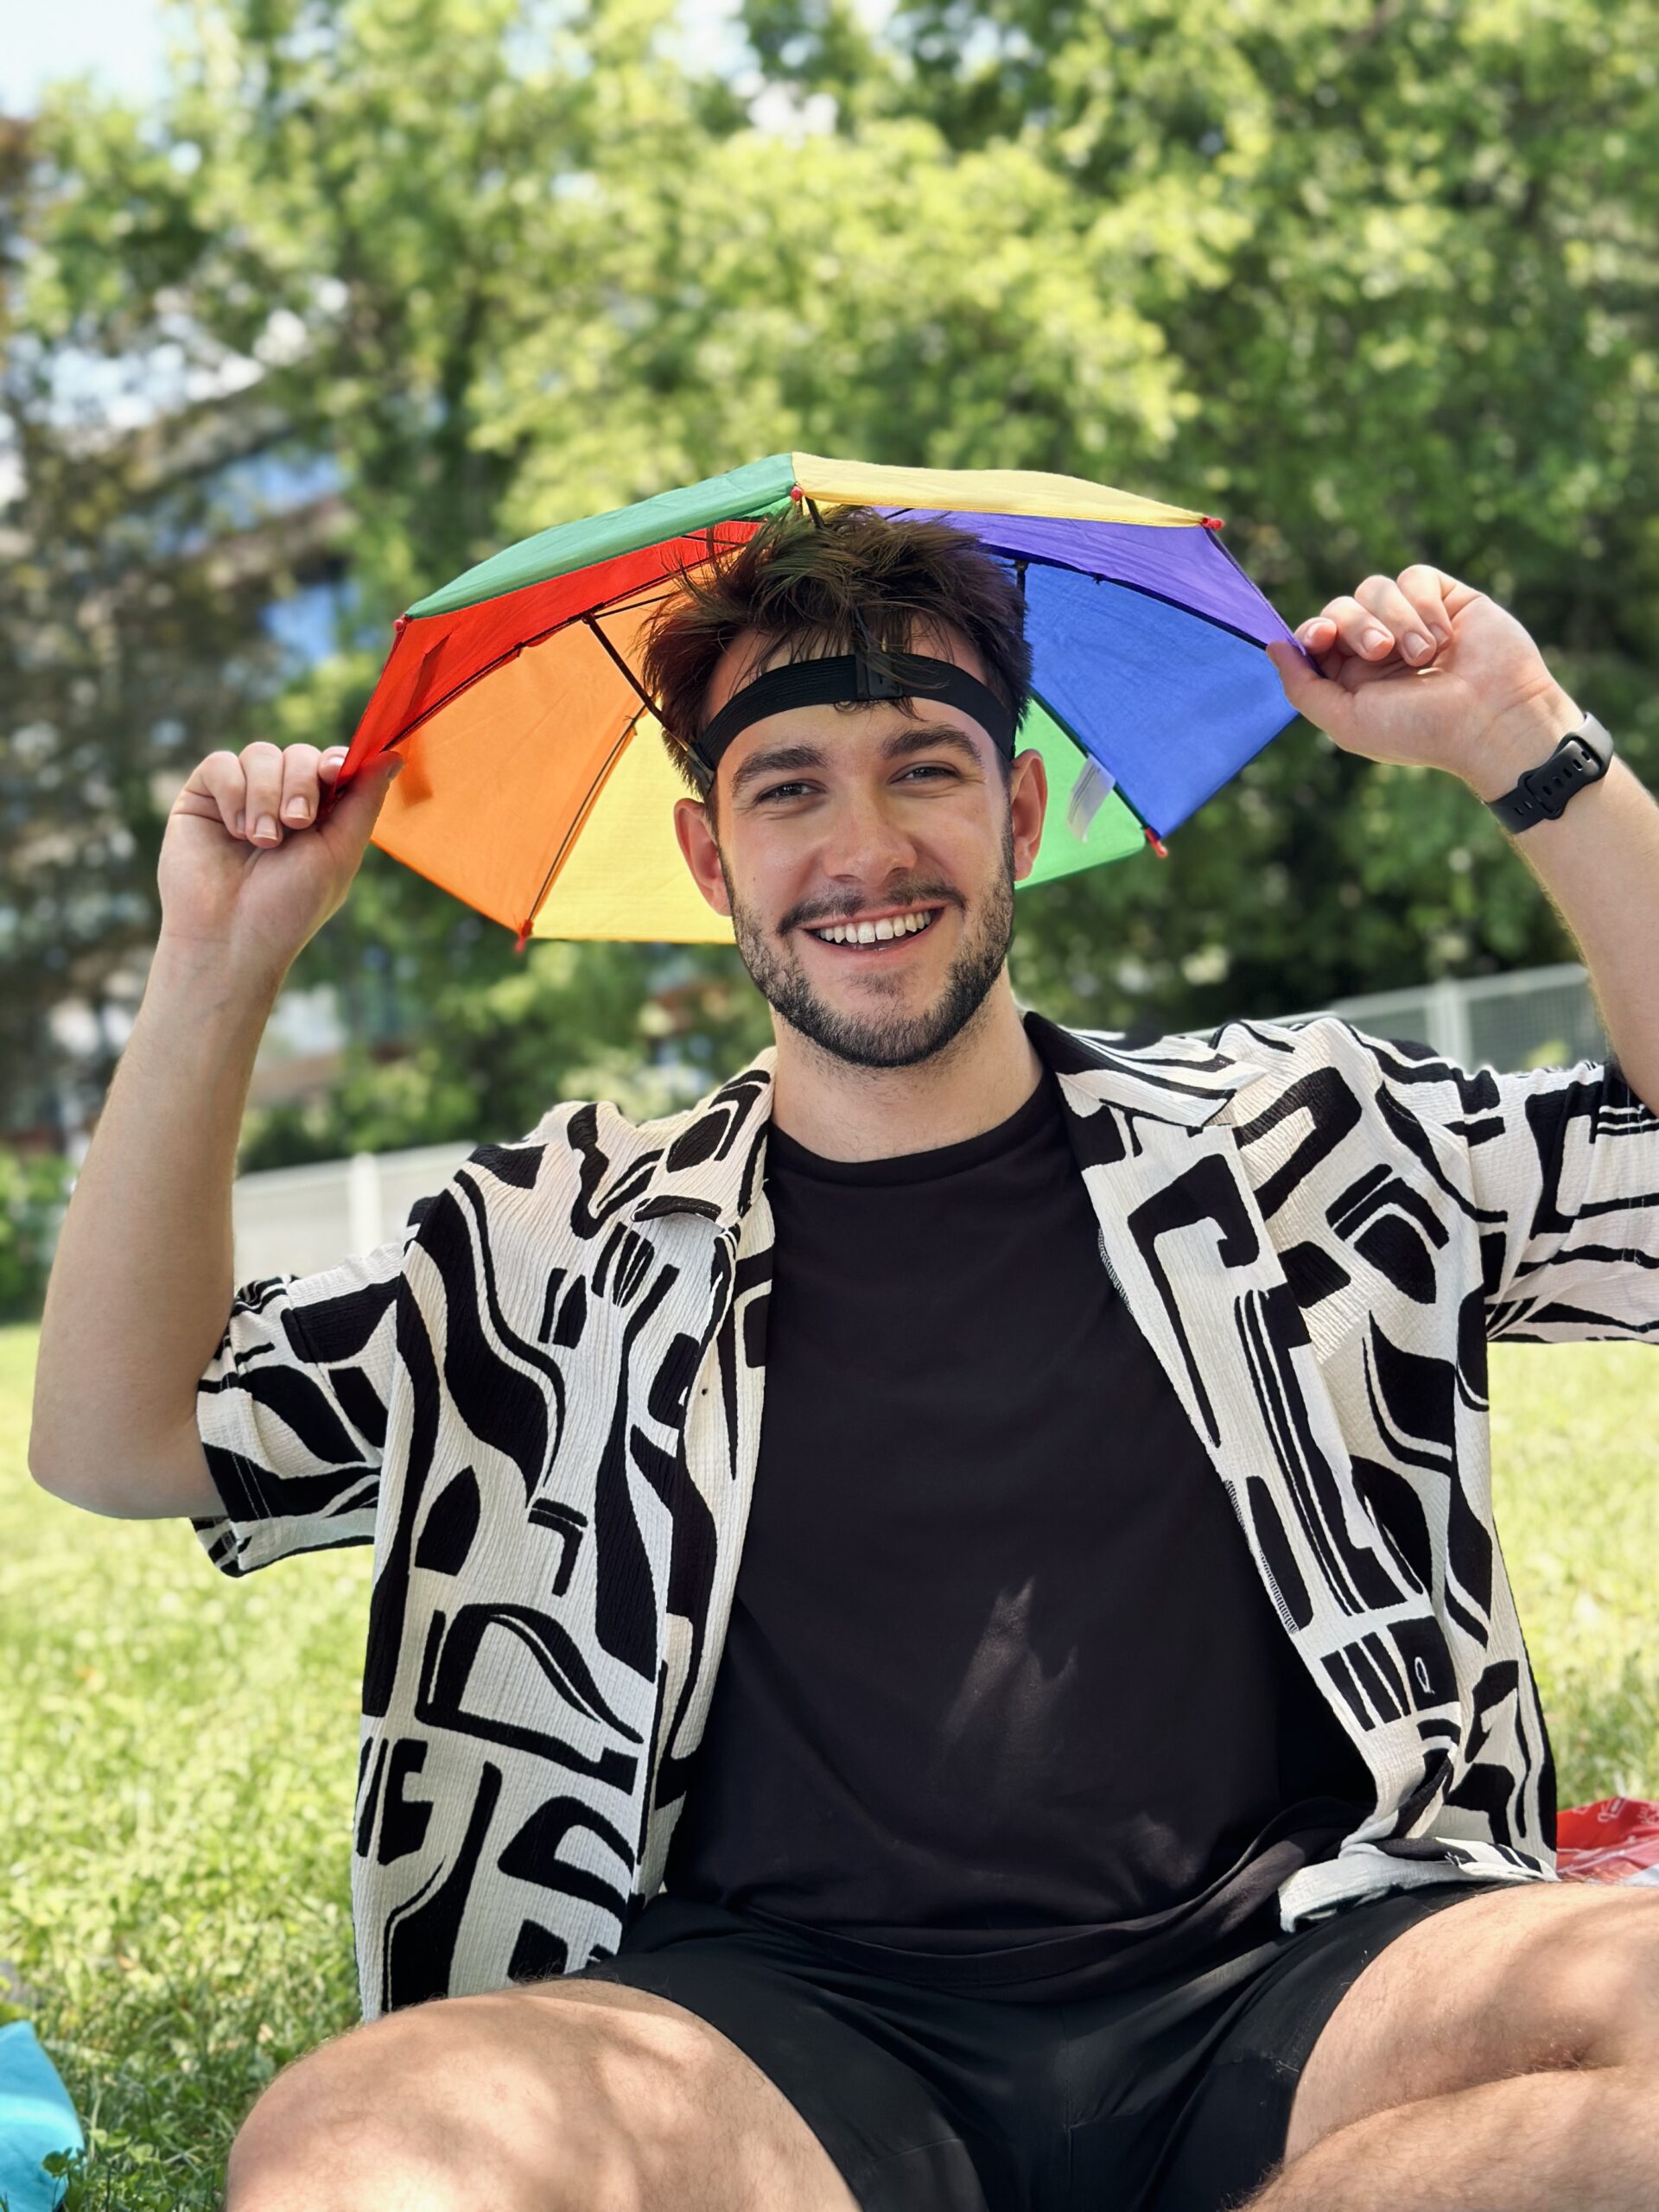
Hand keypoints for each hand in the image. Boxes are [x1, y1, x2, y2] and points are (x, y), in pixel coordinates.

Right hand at [157, 739, 404, 983]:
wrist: (230, 937)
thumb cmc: (290, 906)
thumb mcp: (339, 852)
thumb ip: (364, 800)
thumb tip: (393, 754)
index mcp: (320, 814)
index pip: (331, 764)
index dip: (335, 761)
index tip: (334, 773)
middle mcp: (281, 800)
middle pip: (298, 754)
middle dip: (301, 784)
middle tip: (297, 824)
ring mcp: (241, 797)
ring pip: (261, 754)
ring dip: (266, 796)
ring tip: (262, 842)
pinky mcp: (202, 798)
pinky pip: (221, 764)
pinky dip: (233, 793)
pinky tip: (235, 832)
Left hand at [1264, 566, 1580, 796]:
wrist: (1491, 718)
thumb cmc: (1419, 730)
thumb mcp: (1347, 721)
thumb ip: (1302, 687)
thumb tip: (1272, 645)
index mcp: (1351, 677)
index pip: (1315, 636)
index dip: (1313, 630)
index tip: (1321, 637)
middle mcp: (1379, 646)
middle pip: (1340, 607)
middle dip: (1355, 625)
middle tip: (1381, 651)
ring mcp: (1412, 620)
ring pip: (1375, 588)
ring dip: (1395, 619)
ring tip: (1424, 654)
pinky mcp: (1447, 599)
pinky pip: (1414, 577)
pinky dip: (1423, 605)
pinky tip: (1445, 637)